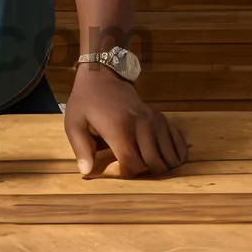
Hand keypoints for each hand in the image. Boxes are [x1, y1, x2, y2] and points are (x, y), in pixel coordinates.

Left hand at [64, 63, 187, 176]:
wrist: (102, 76)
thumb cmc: (86, 101)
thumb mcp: (74, 122)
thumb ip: (81, 149)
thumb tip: (87, 172)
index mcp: (119, 128)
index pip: (133, 163)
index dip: (127, 174)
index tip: (119, 171)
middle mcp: (141, 124)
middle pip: (154, 162)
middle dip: (145, 172)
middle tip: (133, 168)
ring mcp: (154, 120)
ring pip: (169, 155)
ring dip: (161, 165)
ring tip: (149, 166)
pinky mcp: (161, 117)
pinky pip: (178, 141)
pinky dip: (176, 153)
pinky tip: (167, 157)